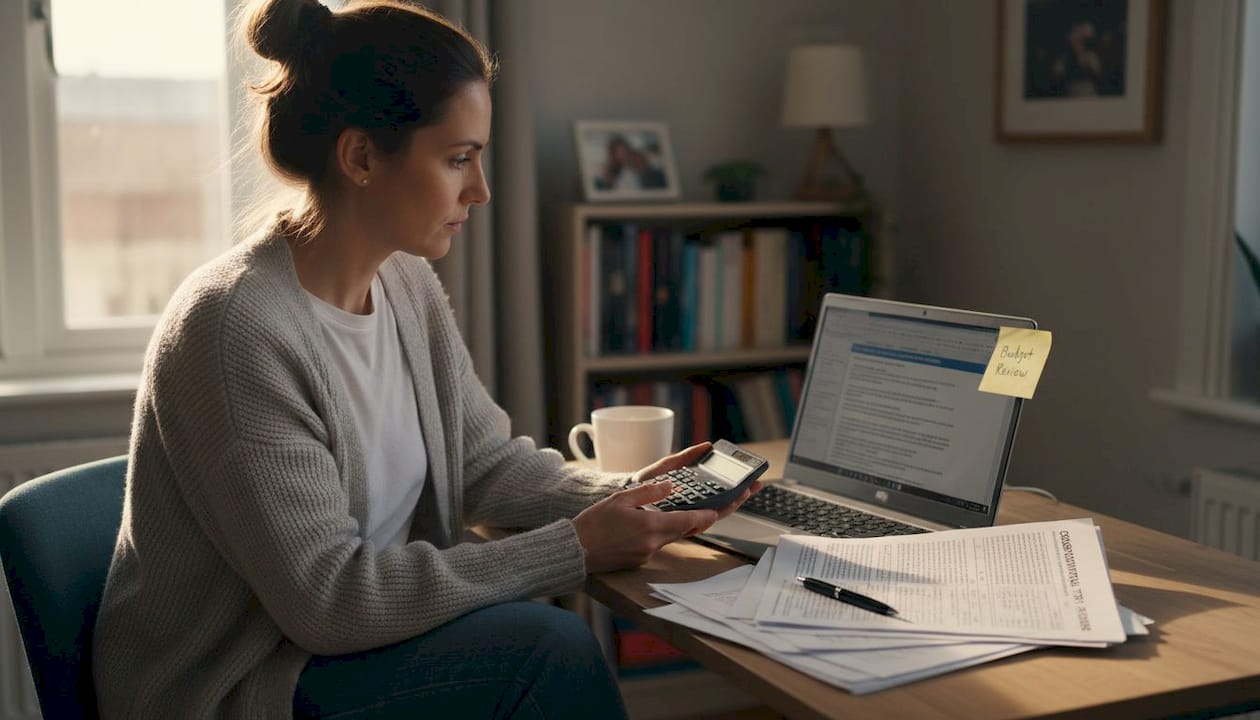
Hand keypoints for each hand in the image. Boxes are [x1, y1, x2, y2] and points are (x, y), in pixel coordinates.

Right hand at [572, 443, 760, 573]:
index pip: (689, 520)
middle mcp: (653, 543)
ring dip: (681, 524)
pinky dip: (661, 531)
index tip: (724, 508)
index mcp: (651, 526)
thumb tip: (670, 486)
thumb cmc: (593, 524)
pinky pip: (657, 542)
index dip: (709, 514)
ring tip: (692, 510)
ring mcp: (646, 553)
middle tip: (718, 508)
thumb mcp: (620, 499)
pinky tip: (657, 521)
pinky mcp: (639, 559)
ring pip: (671, 535)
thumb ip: (648, 492)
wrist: (574, 551)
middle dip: (701, 518)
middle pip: (685, 529)